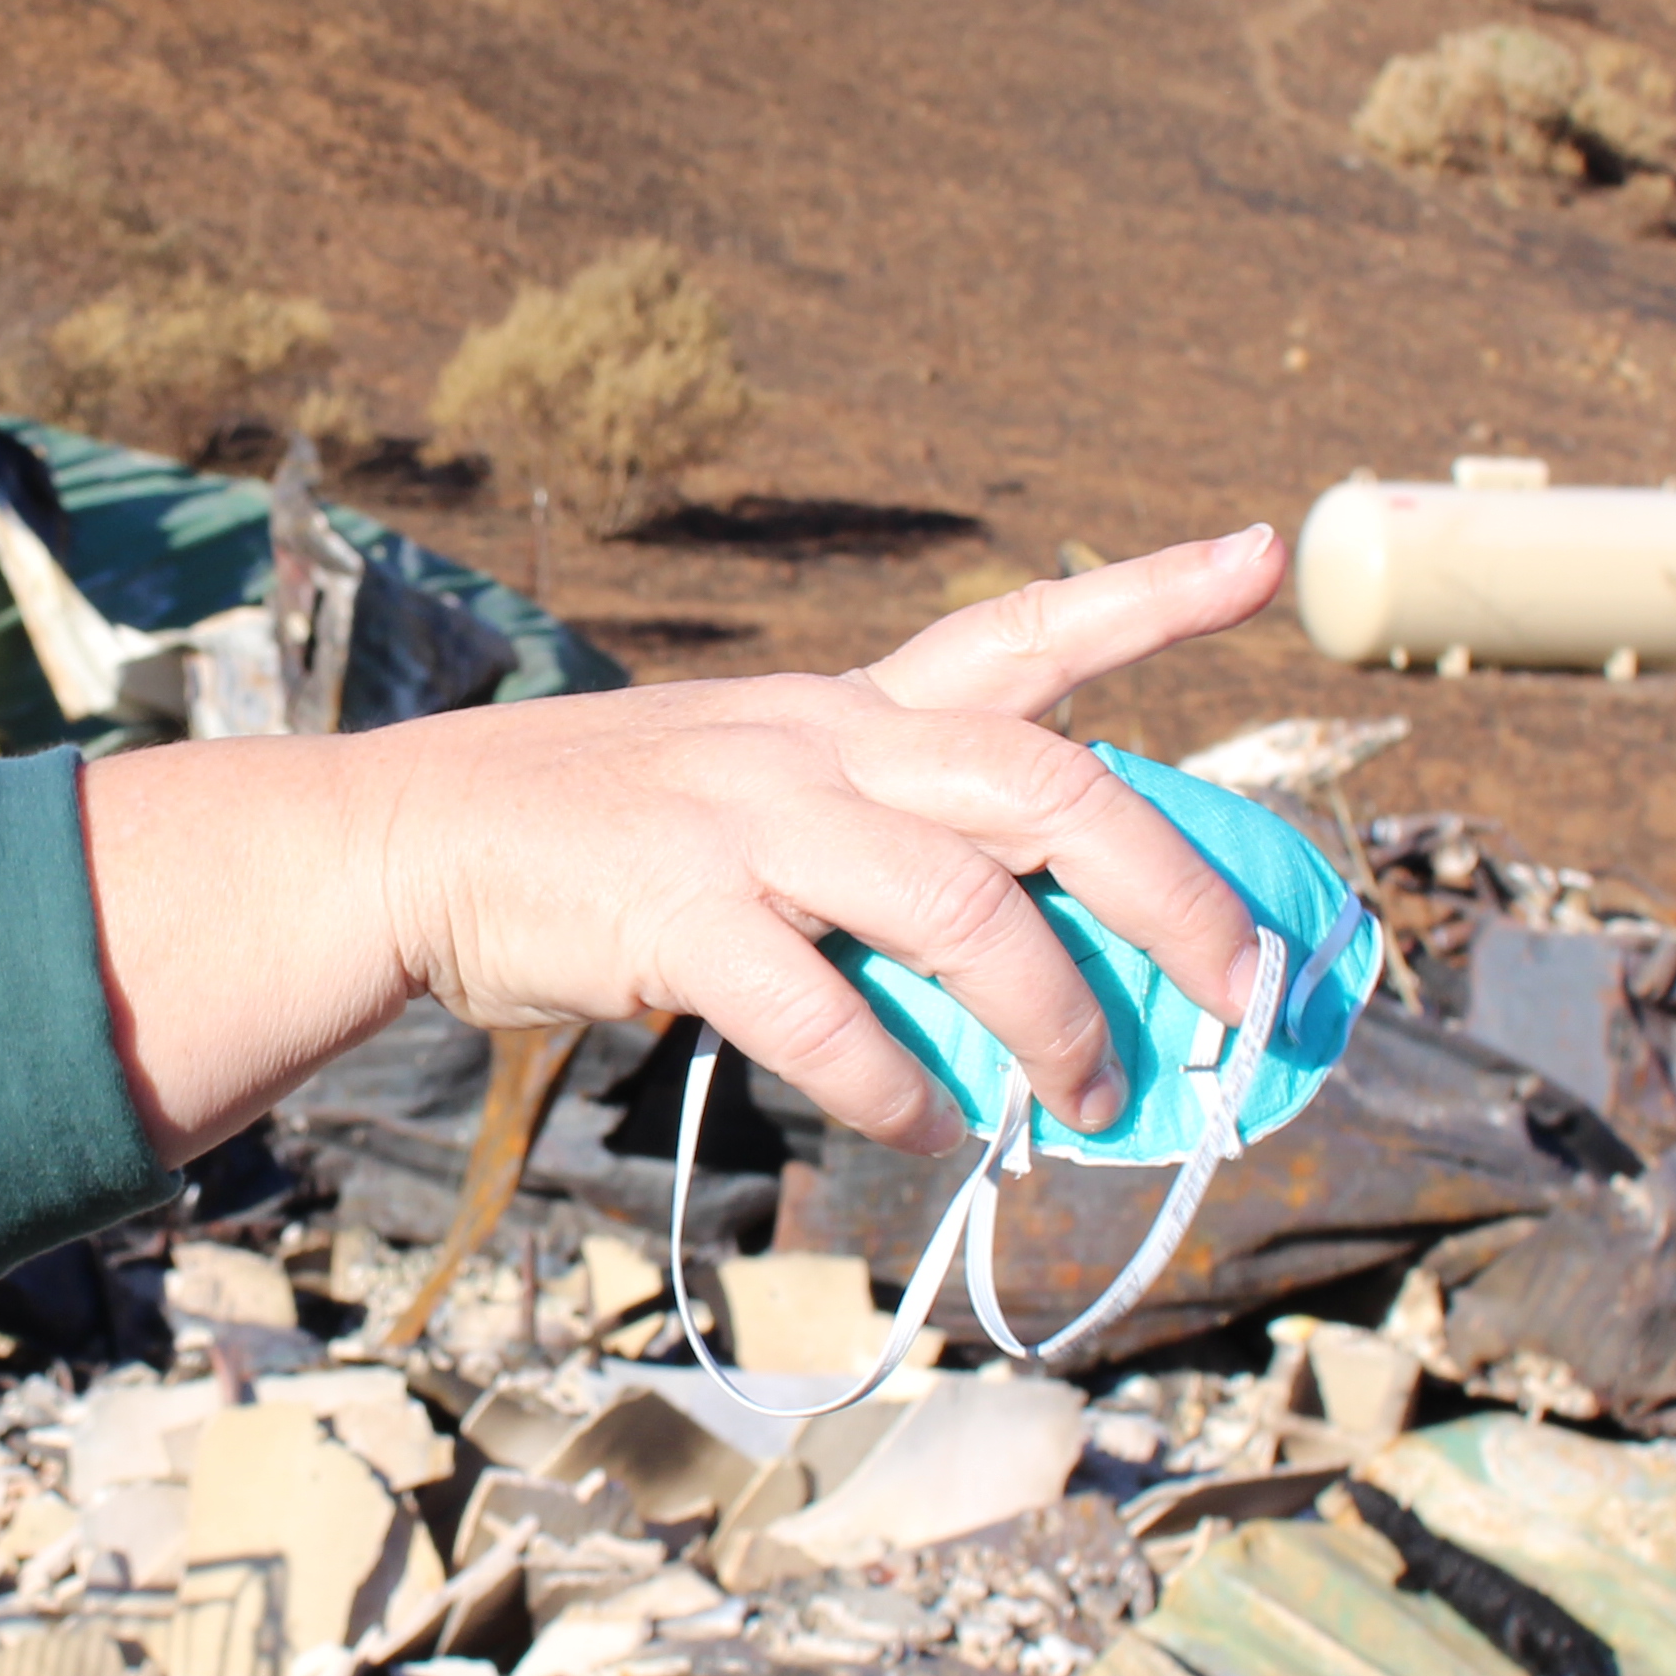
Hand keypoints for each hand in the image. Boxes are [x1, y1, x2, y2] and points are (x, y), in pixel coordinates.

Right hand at [82, 525, 1283, 1159]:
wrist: (412, 837)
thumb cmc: (603, 835)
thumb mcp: (751, 788)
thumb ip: (878, 844)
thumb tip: (1026, 965)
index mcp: (846, 711)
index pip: (1021, 634)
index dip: (1150, 597)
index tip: (1263, 553)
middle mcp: (818, 746)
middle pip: (1048, 789)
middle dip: (1172, 895)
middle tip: (1238, 989)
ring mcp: (747, 824)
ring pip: (960, 906)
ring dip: (1051, 1018)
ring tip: (1090, 1098)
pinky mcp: (673, 913)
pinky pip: (817, 1006)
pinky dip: (889, 1080)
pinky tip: (922, 1122)